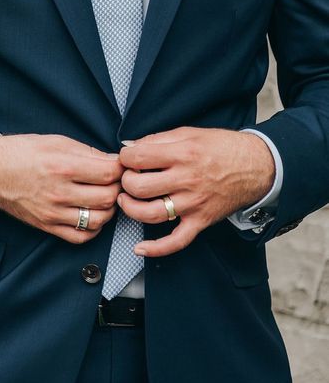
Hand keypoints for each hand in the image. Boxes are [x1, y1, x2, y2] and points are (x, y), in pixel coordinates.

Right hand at [0, 134, 123, 243]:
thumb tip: (114, 161)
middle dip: (118, 188)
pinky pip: (81, 237)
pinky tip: (92, 214)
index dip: (120, 169)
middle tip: (114, 181)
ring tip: (104, 197)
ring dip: (109, 209)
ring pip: (99, 220)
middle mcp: (59, 192)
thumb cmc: (22, 152)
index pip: (109, 173)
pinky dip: (93, 228)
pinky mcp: (48, 226)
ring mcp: (54, 213)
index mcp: (63, 166)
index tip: (120, 166)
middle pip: (108, 197)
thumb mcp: (56, 141)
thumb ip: (88, 152)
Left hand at [118, 127, 274, 256]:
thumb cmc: (222, 147)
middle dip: (125, 182)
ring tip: (126, 200)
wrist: (256, 166)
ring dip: (130, 209)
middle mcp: (187, 180)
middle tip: (127, 178)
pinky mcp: (200, 220)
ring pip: (151, 214)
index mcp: (183, 154)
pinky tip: (140, 248)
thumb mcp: (190, 133)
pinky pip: (177, 241)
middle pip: (140, 187)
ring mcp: (193, 204)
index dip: (125, 157)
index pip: (139, 158)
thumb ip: (158, 139)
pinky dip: (156, 249)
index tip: (127, 158)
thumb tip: (130, 146)